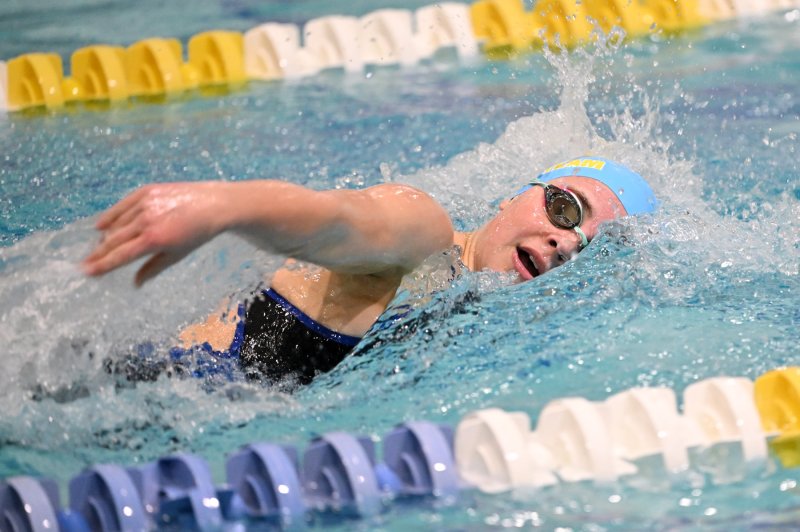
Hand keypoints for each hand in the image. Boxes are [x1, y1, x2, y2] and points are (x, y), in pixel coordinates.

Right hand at [82, 182, 228, 285]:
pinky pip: (122, 206)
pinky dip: (110, 216)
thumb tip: (135, 284)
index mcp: (154, 240)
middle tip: (85, 263)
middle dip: (98, 254)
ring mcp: (145, 204)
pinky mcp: (146, 191)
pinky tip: (101, 226)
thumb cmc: (197, 235)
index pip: (120, 256)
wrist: (213, 205)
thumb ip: (152, 268)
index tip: (86, 272)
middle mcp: (146, 221)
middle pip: (113, 240)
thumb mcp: (176, 255)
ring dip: (105, 237)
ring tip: (99, 248)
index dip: (102, 265)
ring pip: (116, 223)